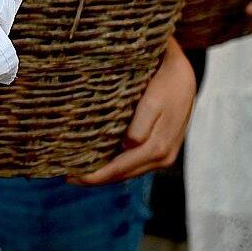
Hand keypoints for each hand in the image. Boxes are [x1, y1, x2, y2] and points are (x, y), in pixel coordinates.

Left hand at [71, 37, 194, 184]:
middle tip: (67, 176)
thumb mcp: (153, 101)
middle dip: (95, 178)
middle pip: (122, 175)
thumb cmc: (165, 84)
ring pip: (128, 172)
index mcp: (157, 148)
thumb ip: (141, 124)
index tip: (69, 176)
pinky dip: (116, 166)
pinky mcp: (162, 149)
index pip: (119, 169)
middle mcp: (162, 157)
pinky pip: (134, 163)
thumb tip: (128, 145)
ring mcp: (164, 156)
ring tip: (78, 171)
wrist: (184, 75)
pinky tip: (100, 161)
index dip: (94, 176)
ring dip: (105, 174)